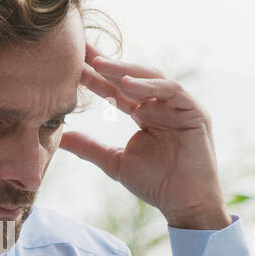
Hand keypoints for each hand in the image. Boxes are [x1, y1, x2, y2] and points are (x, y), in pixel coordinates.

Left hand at [59, 43, 232, 229]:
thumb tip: (60, 138)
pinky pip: (172, 91)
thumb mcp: (115, 162)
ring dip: (126, 70)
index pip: (116, 90)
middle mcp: (161, 105)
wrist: (185, 205)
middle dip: (108, 64)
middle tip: (82, 51)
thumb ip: (90, 148)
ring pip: (152, 78)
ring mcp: (179, 106)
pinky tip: (127, 83)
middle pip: (132, 77)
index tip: (72, 65)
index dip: (95, 77)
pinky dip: (150, 86)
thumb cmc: (156, 184)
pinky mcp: (195, 112)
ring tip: (100, 65)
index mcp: (144, 113)